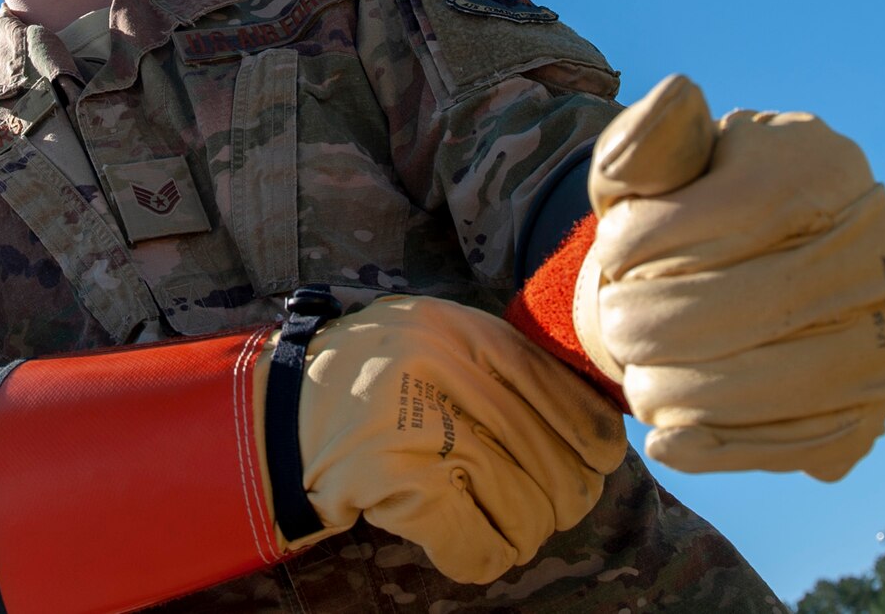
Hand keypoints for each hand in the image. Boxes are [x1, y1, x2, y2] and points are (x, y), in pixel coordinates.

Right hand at [298, 295, 625, 583]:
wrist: (280, 414)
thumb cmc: (374, 381)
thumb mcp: (438, 341)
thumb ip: (504, 366)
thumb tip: (604, 429)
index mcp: (463, 331)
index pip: (564, 395)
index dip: (595, 439)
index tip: (596, 461)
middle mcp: (445, 370)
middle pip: (555, 462)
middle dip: (561, 496)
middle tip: (545, 504)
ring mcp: (420, 427)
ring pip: (527, 510)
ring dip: (522, 531)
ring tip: (501, 523)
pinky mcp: (397, 482)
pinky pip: (481, 544)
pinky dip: (484, 554)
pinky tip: (467, 541)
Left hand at [572, 74, 884, 481]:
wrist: (742, 272)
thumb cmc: (684, 207)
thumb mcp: (659, 162)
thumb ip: (651, 136)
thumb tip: (678, 96)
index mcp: (830, 168)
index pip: (738, 210)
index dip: (651, 239)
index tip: (611, 248)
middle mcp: (879, 253)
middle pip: (747, 304)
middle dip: (649, 319)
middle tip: (611, 319)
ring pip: (764, 382)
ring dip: (669, 384)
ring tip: (632, 364)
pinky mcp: (868, 416)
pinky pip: (787, 445)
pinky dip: (713, 447)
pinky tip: (664, 435)